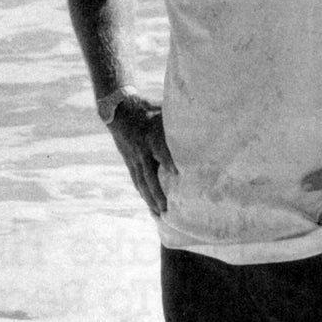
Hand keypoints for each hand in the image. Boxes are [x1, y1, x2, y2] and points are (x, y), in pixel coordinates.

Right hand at [108, 96, 176, 215]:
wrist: (118, 109)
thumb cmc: (148, 108)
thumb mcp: (163, 110)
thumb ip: (178, 122)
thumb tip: (203, 125)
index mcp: (151, 135)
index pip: (161, 151)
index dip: (168, 163)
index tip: (178, 175)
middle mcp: (141, 150)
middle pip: (149, 175)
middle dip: (158, 193)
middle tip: (166, 209)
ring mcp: (133, 158)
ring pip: (142, 182)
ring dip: (149, 198)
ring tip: (158, 213)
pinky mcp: (129, 161)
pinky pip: (136, 180)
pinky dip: (142, 192)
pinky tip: (148, 204)